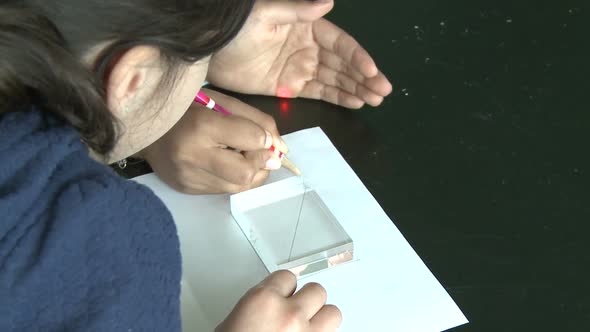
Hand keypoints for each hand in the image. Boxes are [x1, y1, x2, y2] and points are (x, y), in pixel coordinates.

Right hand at [141, 88, 286, 193]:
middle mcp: (193, 157)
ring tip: (239, 155)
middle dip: (260, 162)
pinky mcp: (187, 189)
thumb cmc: (187, 107)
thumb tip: (281, 148)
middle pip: (246, 173)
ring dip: (250, 172)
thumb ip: (255, 121)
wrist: (144, 125)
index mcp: (201, 126)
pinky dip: (233, 178)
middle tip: (255, 150)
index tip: (262, 135)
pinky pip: (225, 190)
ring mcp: (189, 178)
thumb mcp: (221, 101)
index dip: (265, 138)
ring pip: (239, 186)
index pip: (251, 139)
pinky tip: (224, 163)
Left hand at [208, 0, 391, 108]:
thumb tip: (330, 2)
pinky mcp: (289, 87)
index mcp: (308, 27)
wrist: (210, 49)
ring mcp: (300, 69)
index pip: (340, 44)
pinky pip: (318, 93)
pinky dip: (337, 98)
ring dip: (356, 89)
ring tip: (375, 100)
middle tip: (383, 92)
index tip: (373, 73)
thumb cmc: (237, 27)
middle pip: (343, 65)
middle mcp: (309, 49)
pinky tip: (354, 103)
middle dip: (365, 78)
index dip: (358, 58)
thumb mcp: (267, 14)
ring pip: (335, 81)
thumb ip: (299, 11)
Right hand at [217, 271, 340, 331]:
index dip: (284, 288)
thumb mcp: (230, 325)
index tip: (282, 295)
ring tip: (310, 329)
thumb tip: (266, 310)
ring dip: (322, 321)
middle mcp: (289, 314)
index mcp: (263, 301)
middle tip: (297, 312)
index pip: (287, 277)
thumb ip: (256, 309)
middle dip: (307, 302)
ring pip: (333, 313)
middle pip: (316, 291)